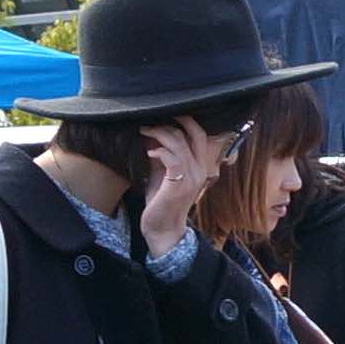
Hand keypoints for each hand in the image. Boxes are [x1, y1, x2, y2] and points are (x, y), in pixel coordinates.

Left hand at [137, 120, 223, 252]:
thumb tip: (150, 134)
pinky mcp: (178, 184)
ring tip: (144, 133)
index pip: (199, 135)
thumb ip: (161, 155)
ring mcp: (191, 177)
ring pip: (179, 143)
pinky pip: (172, 158)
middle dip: (169, 124)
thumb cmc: (162, 202)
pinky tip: (149, 154)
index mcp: (200, 166)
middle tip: (149, 124)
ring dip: (159, 134)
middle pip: (191, 134)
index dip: (185, 120)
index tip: (166, 115)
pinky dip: (159, 151)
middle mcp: (200, 170)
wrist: (163, 229)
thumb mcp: (162, 174)